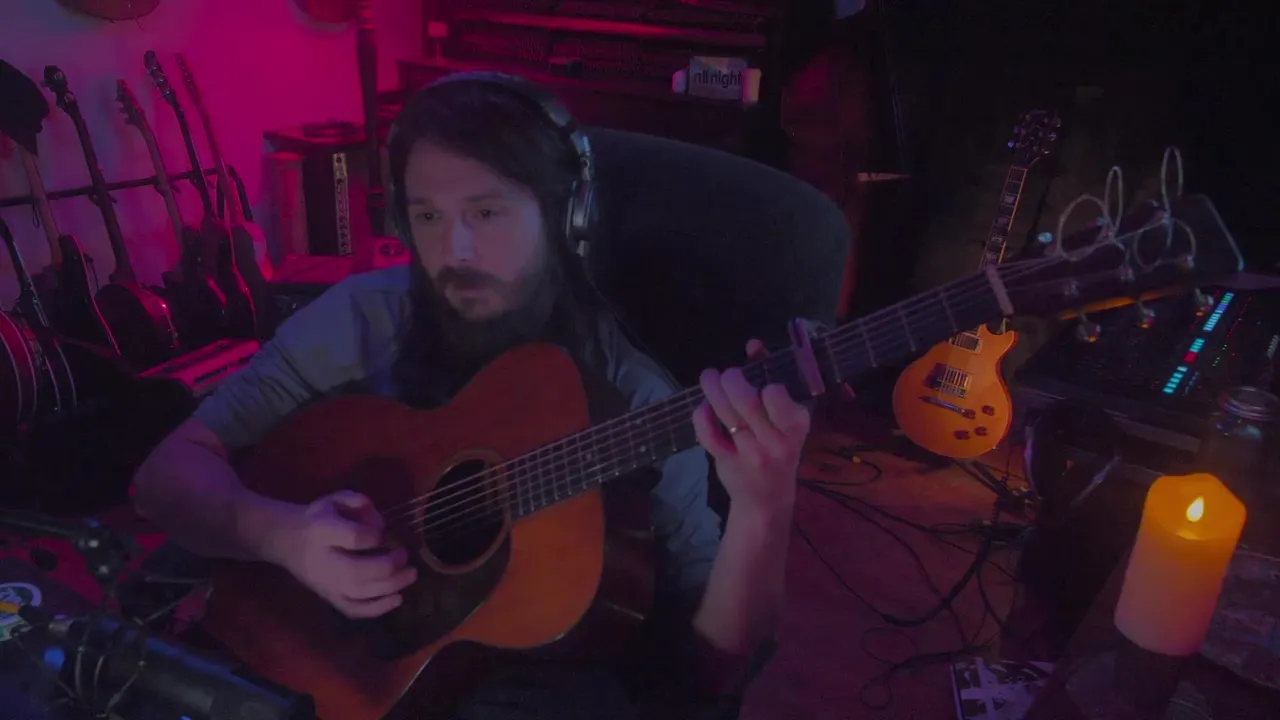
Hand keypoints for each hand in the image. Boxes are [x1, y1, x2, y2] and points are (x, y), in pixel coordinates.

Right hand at [275, 490, 417, 617]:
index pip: (354, 537)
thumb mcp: (336, 499)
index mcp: (322, 531)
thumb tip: (381, 523)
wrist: (287, 540)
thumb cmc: (320, 518)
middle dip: (389, 565)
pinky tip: (398, 599)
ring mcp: (325, 584)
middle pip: (357, 571)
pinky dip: (377, 609)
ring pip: (359, 593)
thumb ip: (358, 502)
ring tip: (410, 574)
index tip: (384, 531)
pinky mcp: (329, 598)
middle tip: (405, 554)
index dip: (375, 535)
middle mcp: (323, 562)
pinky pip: (353, 610)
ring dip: (391, 586)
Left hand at [693, 339, 810, 512]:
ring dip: (712, 388)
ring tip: (709, 377)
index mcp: (796, 427)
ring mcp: (750, 454)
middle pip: (747, 401)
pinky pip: (708, 435)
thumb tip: (753, 345)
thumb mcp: (786, 419)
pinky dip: (701, 417)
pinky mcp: (727, 463)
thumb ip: (770, 379)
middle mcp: (775, 441)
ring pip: (726, 414)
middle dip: (731, 380)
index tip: (763, 386)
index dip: (765, 384)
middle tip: (727, 376)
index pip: (776, 395)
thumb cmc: (779, 449)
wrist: (767, 499)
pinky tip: (703, 408)